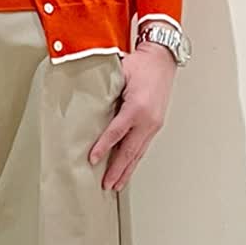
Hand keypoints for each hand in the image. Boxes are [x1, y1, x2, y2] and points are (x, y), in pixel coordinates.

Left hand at [88, 43, 176, 189]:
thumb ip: (103, 90)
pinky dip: (134, 160)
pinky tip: (127, 169)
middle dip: (117, 170)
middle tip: (106, 185)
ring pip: (138, 153)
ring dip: (127, 170)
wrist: (163, 59)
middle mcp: (148, 120)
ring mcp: (154, 124)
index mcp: (137, 107)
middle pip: (130, 150)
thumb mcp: (119, 73)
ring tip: (117, 185)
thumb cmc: (141, 63)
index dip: (103, 147)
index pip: (116, 132)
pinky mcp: (155, 125)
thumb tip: (83, 104)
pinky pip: (143, 147)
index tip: (92, 160)